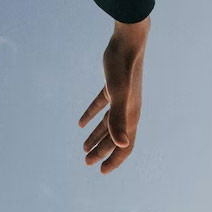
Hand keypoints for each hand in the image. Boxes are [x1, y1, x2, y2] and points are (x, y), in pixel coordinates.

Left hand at [79, 17, 150, 174]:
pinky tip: (80, 123)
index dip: (114, 160)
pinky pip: (102, 106)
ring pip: (108, 124)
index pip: (125, 147)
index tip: (101, 171)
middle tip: (86, 161)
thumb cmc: (123, 67)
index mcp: (131, 116)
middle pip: (114, 138)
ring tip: (83, 148)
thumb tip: (122, 144)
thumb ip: (119, 120)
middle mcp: (129, 110)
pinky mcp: (113, 86)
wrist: (128, 40)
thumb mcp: (117, 95)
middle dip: (101, 151)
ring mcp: (122, 98)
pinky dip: (91, 115)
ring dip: (96, 136)